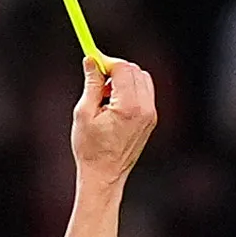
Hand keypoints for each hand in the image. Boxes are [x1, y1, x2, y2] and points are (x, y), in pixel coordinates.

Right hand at [69, 56, 157, 182]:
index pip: (124, 68)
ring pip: (142, 80)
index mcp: (129, 107)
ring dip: (124, 80)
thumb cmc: (91, 149)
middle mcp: (145, 110)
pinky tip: (114, 106)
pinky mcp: (151, 121)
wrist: (105, 176)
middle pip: (135, 71)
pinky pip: (144, 94)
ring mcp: (151, 116)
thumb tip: (91, 60)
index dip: (107, 62)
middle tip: (97, 81)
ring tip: (105, 97)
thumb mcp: (84, 113)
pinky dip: (130, 91)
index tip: (93, 63)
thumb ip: (91, 84)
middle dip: (116, 69)